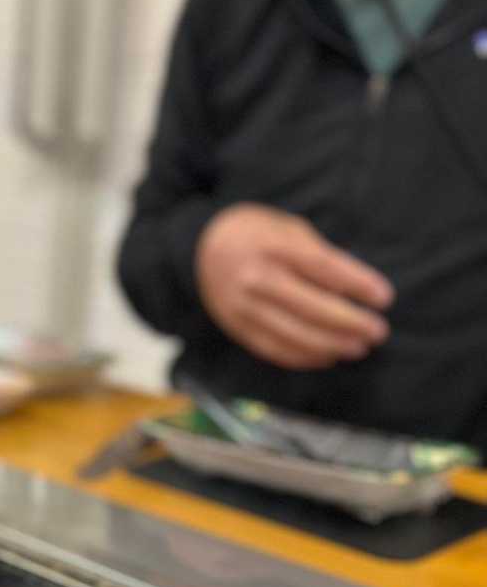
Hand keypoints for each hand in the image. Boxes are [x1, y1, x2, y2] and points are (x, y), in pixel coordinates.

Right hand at [195, 204, 393, 370]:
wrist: (202, 249)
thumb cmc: (257, 234)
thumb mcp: (288, 229)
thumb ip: (318, 255)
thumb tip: (352, 289)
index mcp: (275, 247)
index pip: (323, 269)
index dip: (357, 285)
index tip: (384, 298)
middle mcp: (258, 279)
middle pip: (312, 308)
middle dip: (350, 323)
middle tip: (378, 332)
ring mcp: (246, 308)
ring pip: (295, 335)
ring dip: (332, 345)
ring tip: (359, 348)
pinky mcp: (238, 328)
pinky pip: (275, 350)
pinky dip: (304, 357)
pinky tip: (327, 357)